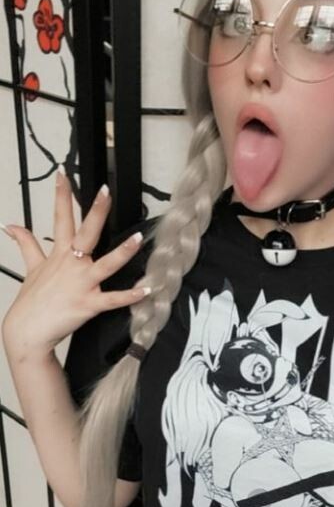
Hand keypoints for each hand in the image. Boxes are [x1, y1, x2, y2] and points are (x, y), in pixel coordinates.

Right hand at [1, 170, 150, 356]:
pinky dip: (131, 296)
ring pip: (106, 264)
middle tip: (105, 191)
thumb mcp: (29, 267)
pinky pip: (113, 299)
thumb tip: (11, 226)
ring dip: (124, 251)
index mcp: (59, 254)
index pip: (61, 218)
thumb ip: (26, 243)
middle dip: (96, 211)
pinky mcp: (89, 304)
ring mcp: (81, 284)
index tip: (64, 174)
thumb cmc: (31, 301)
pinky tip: (146, 289)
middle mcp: (72, 265)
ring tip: (138, 237)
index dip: (62, 195)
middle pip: (86, 233)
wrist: (27, 331)